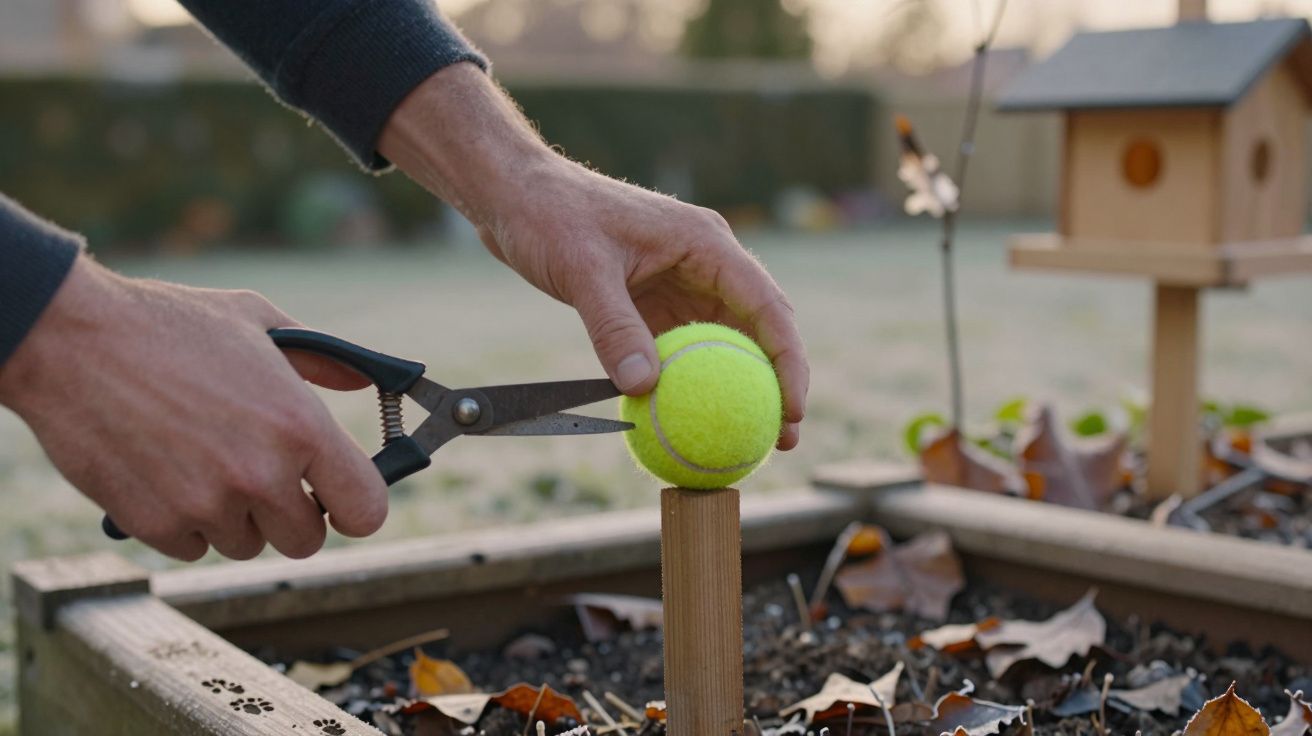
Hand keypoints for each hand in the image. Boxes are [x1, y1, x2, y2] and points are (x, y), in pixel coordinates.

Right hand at [0, 257, 387, 560]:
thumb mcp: (259, 323)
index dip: (356, 509)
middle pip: (306, 541)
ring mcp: (207, 505)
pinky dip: (186, 522)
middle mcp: (261, 474)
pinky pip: (194, 547)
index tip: (341, 501)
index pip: (365, 509)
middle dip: (291, 515)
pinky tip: (167, 472)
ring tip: (205, 461)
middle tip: (266, 480)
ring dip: (235, 517)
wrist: (70, 340)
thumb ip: (322, 361)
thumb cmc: (169, 325)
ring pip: (247, 544)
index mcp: (300, 427)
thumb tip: (363, 382)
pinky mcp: (156, 525)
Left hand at [380, 64, 808, 448]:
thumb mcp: (583, 270)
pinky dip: (687, 383)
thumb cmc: (551, 215)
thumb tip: (645, 388)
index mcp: (706, 243)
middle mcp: (704, 264)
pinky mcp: (653, 302)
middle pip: (757, 331)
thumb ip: (614, 327)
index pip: (767, 307)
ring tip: (743, 442)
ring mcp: (681, 283)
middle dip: (775, 386)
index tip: (791, 410)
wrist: (514, 195)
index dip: (788, 362)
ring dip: (734, 390)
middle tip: (782, 439)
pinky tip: (685, 421)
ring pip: (722, 344)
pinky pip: (680, 350)